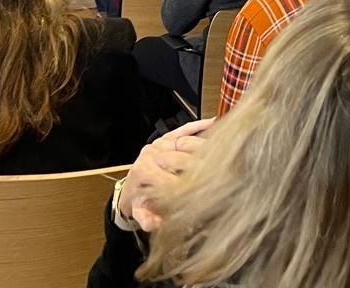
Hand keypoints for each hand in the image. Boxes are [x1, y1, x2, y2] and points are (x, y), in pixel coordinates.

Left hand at [117, 117, 213, 231]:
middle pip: (178, 157)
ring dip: (201, 146)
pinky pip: (183, 129)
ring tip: (218, 153)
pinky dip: (197, 126)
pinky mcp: (166, 137)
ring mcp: (159, 144)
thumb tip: (158, 223)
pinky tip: (212, 124)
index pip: (167, 177)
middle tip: (214, 172)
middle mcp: (151, 154)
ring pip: (183, 142)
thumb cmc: (139, 200)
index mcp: (143, 172)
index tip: (198, 194)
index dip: (183, 187)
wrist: (131, 187)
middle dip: (197, 165)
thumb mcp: (141, 213)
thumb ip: (147, 219)